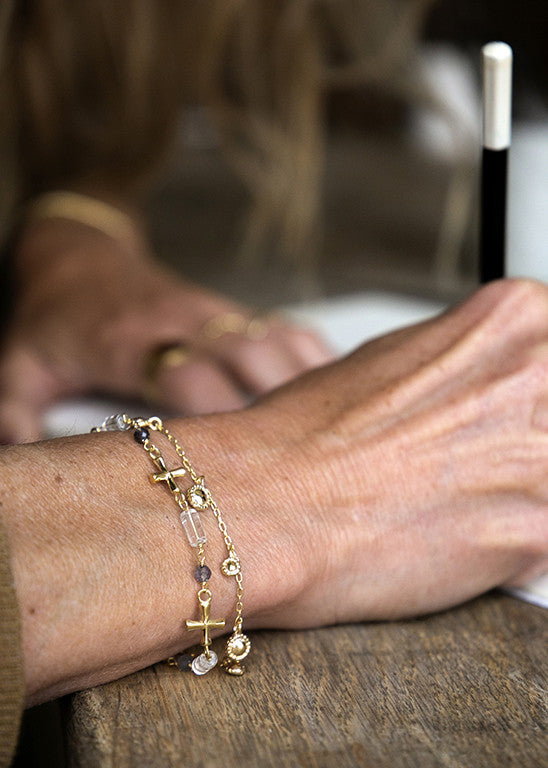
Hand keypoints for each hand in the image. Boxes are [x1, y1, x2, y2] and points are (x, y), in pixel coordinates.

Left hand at [0, 218, 331, 442]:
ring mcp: (211, 314)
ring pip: (274, 342)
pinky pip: (283, 327)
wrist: (76, 259)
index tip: (248, 470)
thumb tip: (15, 458)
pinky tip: (338, 392)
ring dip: (310, 384)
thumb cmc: (50, 323)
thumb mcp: (17, 366)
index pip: (189, 378)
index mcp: (131, 343)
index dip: (222, 418)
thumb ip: (13, 411)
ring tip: (341, 434)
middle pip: (248, 359)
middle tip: (313, 464)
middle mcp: (182, 326)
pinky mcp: (227, 309)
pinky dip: (314, 357)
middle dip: (285, 410)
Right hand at [3, 278, 546, 704]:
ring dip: (513, 496)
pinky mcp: (535, 533)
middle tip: (464, 464)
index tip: (501, 423)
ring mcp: (542, 455)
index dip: (525, 406)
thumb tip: (499, 383)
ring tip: (450, 502)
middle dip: (520, 445)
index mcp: (515, 319)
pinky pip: (541, 542)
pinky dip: (504, 548)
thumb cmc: (308, 434)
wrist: (262, 503)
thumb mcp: (402, 359)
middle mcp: (540, 375)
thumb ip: (471, 364)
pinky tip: (448, 537)